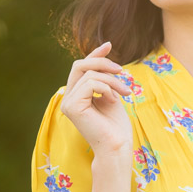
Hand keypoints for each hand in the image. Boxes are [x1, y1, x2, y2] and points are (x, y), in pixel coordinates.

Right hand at [60, 41, 133, 156]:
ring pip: (90, 74)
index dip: (94, 54)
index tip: (109, 45)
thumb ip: (104, 79)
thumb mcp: (111, 95)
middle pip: (80, 65)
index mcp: (76, 95)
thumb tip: (105, 57)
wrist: (117, 146)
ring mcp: (68, 102)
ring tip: (125, 93)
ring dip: (112, 81)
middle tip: (123, 71)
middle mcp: (68, 97)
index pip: (81, 67)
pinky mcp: (72, 107)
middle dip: (103, 63)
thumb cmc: (117, 126)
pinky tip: (113, 100)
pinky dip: (107, 88)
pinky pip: (91, 84)